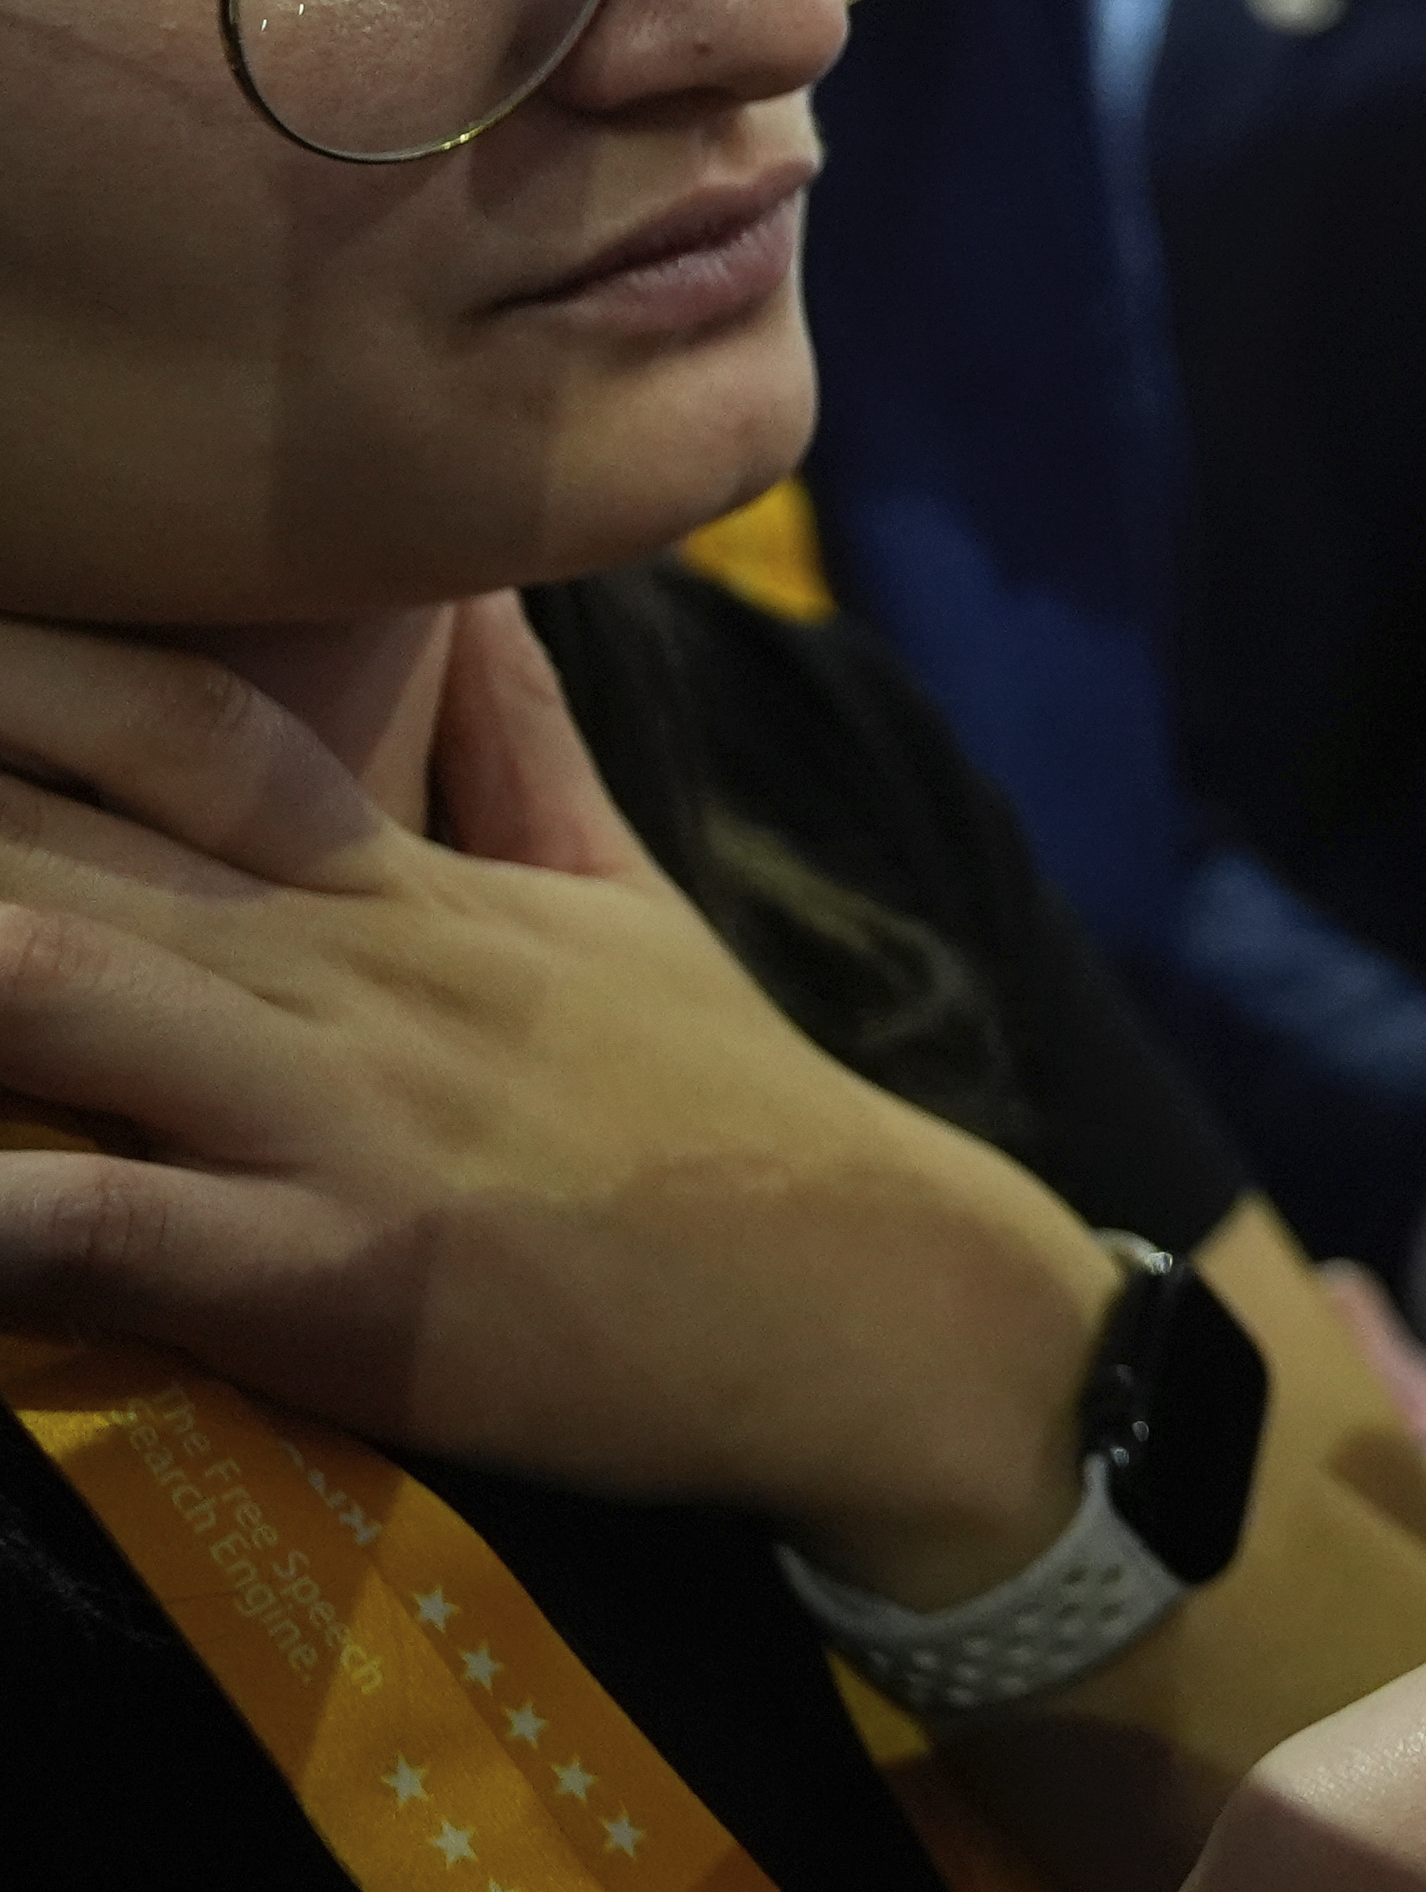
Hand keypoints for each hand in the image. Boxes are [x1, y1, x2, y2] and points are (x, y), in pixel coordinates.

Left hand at [0, 600, 1120, 1608]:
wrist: (873, 1305)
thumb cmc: (728, 1115)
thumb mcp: (625, 902)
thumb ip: (517, 748)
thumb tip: (468, 586)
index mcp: (407, 890)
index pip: (183, 722)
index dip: (21, 660)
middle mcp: (355, 969)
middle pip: (65, 838)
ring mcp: (345, 1114)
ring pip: (67, 988)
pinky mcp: (348, 1271)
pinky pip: (114, 1224)